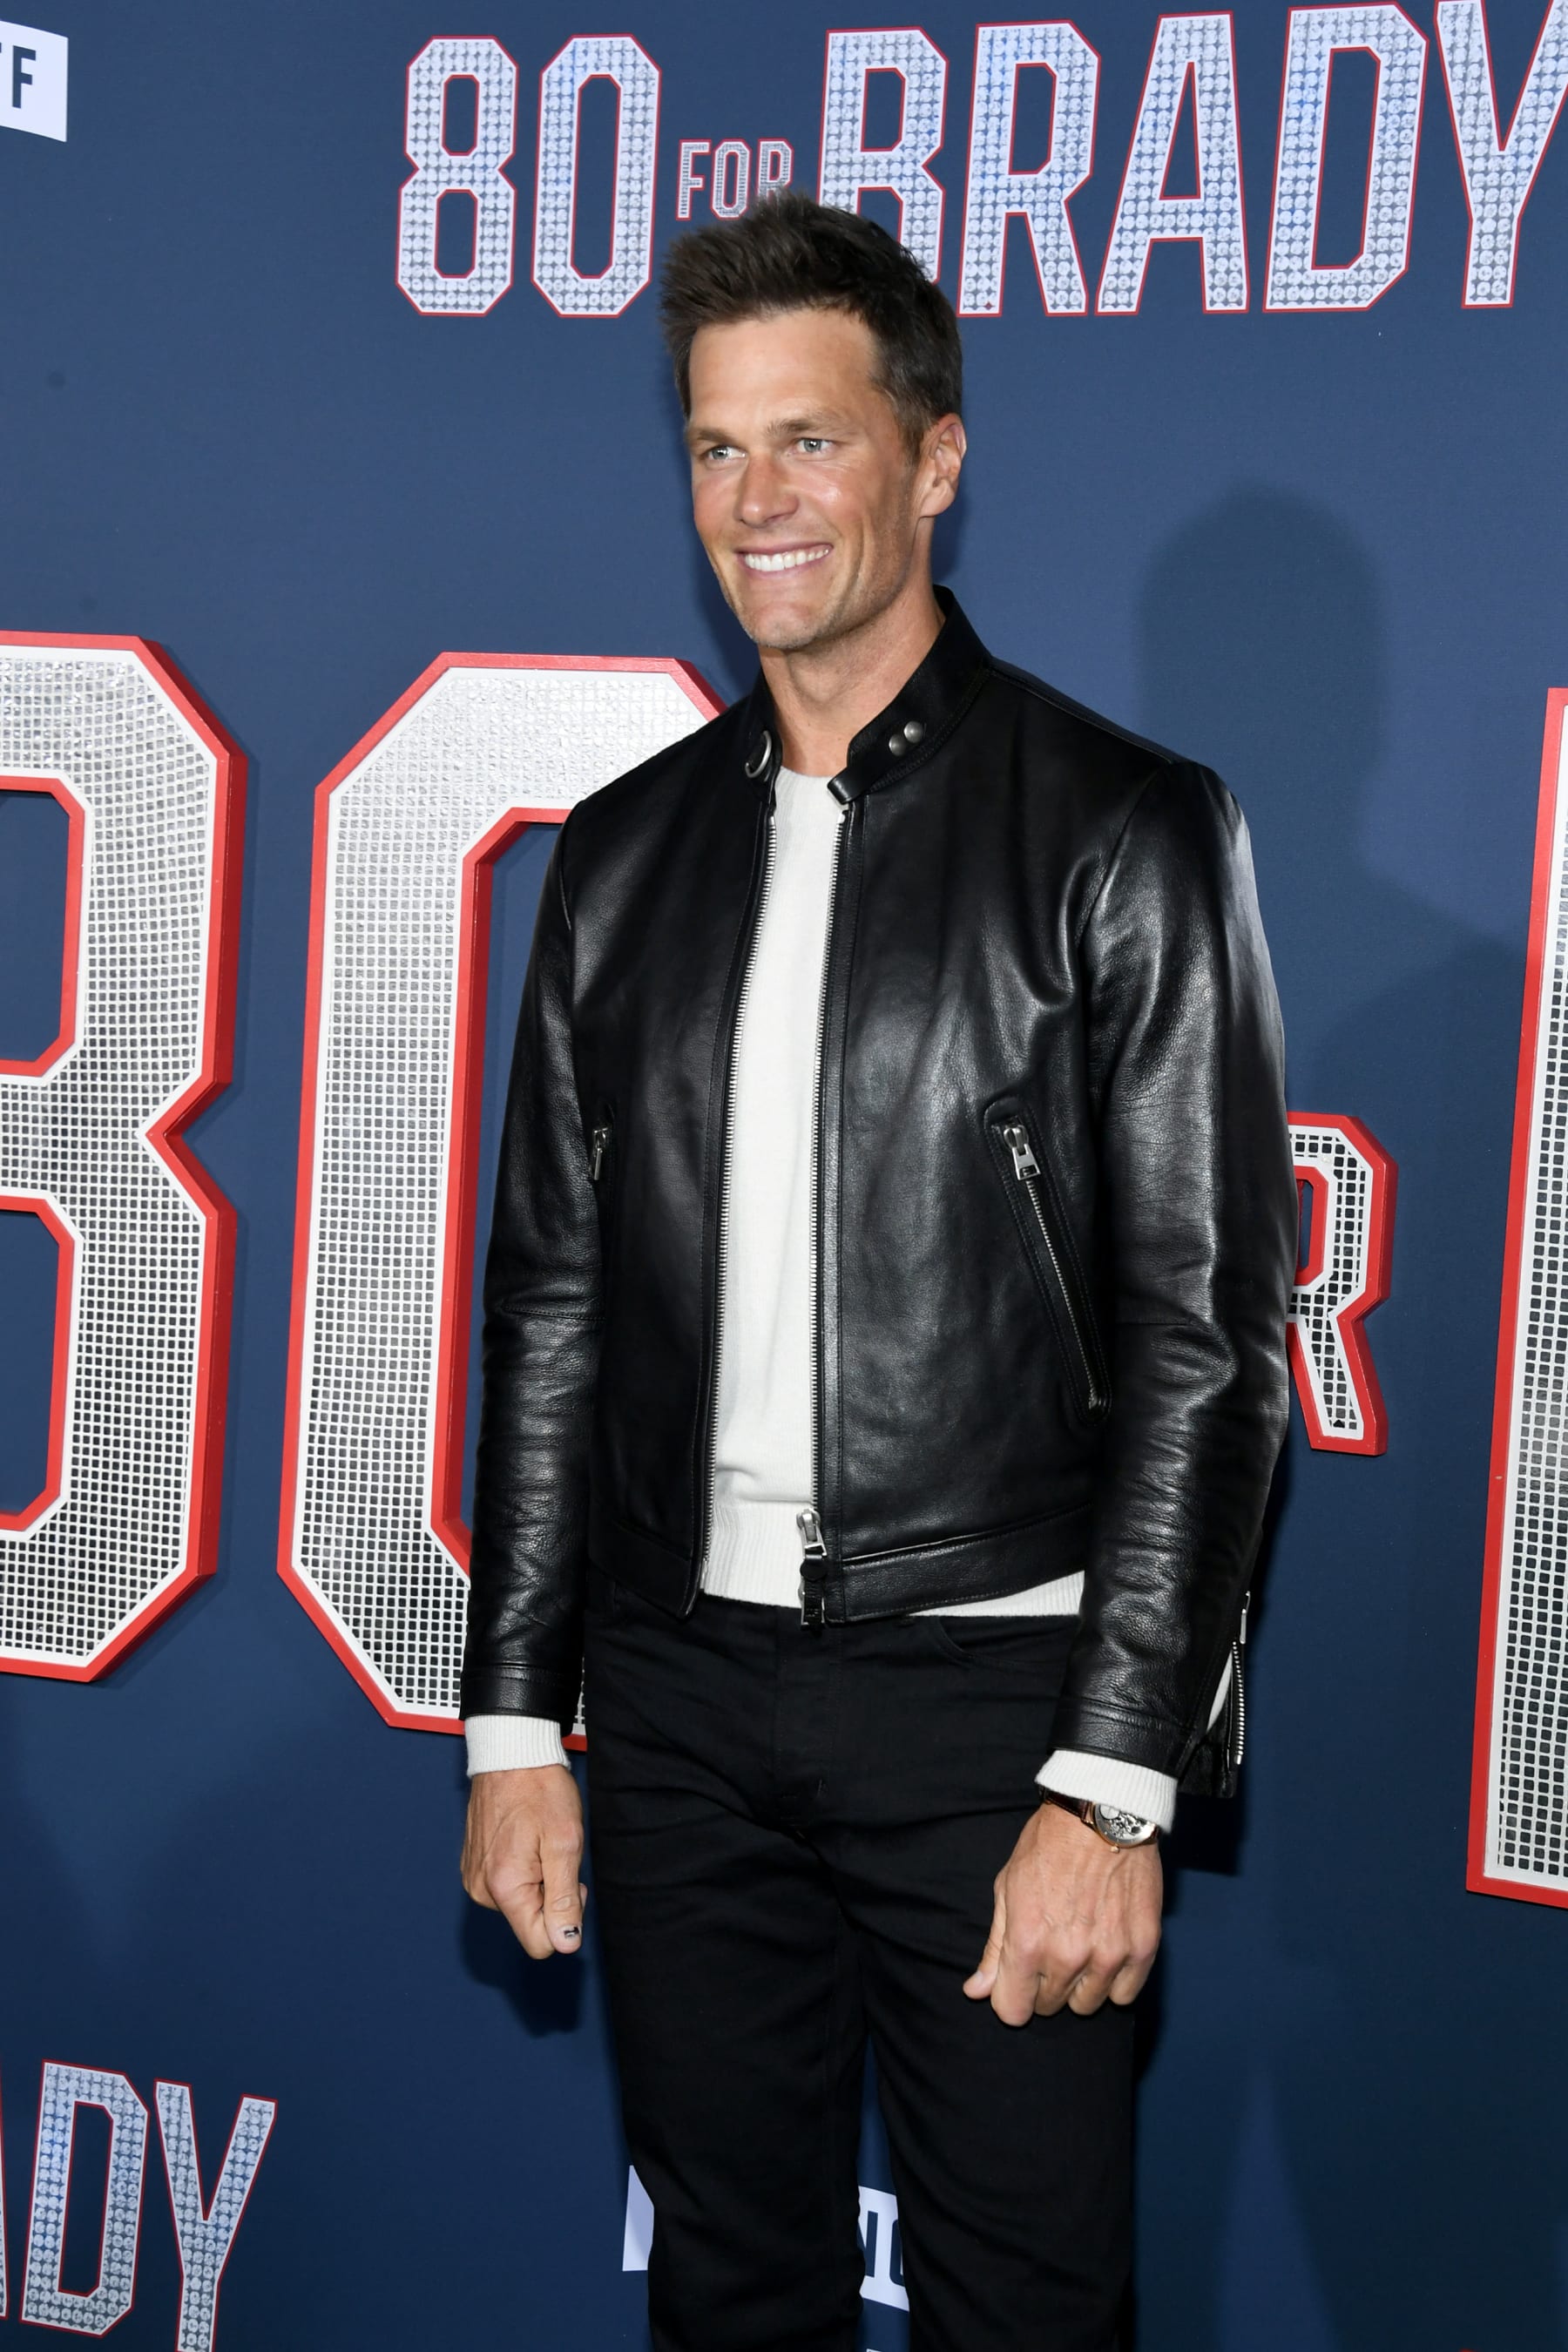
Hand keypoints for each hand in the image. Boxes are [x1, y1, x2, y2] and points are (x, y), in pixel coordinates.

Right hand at [461, 1764, 586, 1958]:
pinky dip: (522, 1869)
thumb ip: (564, 1898)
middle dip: (551, 1894)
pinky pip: (506, 1886)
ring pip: (519, 1903)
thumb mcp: (565, 1843)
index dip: (565, 1919)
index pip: (540, 1943)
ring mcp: (475, 1877)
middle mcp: (482, 1889)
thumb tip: (565, 1943)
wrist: (511, 1753)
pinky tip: (525, 1839)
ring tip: (539, 1841)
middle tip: (556, 1853)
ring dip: (537, 1880)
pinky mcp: (473, 1866)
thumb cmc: (540, 1790)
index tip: (571, 1883)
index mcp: (504, 1888)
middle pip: (530, 1921)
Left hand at [963, 1802, 1161, 2024]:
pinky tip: (1107, 1951)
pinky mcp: (1143, 1948)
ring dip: (1080, 1985)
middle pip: (1049, 2007)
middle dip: (1044, 1984)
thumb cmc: (1049, 1844)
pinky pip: (1125, 1995)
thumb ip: (995, 1946)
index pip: (1012, 2011)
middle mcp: (1068, 1956)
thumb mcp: (1008, 1887)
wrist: (1103, 1811)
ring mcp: (1109, 1955)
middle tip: (1051, 1947)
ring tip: (1081, 1946)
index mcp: (1028, 1942)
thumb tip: (977, 1990)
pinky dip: (1115, 1981)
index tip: (1017, 1981)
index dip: (1010, 1997)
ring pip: (1087, 2005)